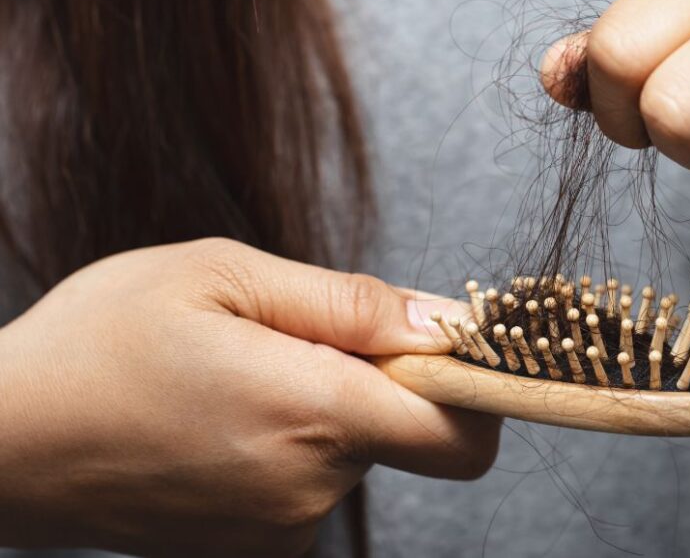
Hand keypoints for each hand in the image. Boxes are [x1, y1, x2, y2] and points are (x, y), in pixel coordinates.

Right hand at [0, 238, 499, 555]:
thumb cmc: (98, 343)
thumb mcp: (222, 276)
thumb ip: (348, 302)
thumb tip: (445, 320)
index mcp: (313, 411)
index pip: (462, 430)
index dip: (474, 385)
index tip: (444, 348)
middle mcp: (309, 487)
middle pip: (407, 432)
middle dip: (375, 381)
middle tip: (288, 341)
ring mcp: (279, 529)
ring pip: (352, 454)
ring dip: (320, 410)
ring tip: (232, 380)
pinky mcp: (252, 549)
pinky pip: (310, 485)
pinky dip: (288, 448)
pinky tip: (220, 421)